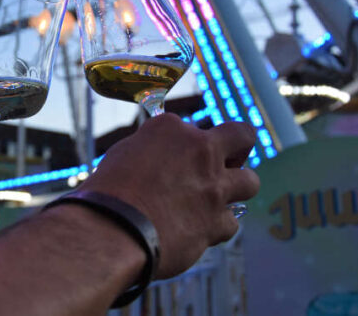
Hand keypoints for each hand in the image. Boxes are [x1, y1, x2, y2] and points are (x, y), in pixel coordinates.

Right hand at [79, 114, 258, 278]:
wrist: (113, 229)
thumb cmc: (107, 193)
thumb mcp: (121, 156)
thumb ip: (148, 151)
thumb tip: (154, 159)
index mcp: (170, 129)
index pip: (188, 127)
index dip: (182, 144)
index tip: (173, 156)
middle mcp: (199, 150)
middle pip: (242, 135)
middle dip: (239, 147)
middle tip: (227, 161)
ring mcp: (213, 186)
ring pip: (250, 181)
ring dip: (236, 189)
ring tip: (216, 199)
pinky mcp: (218, 220)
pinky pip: (231, 222)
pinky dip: (216, 227)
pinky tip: (199, 230)